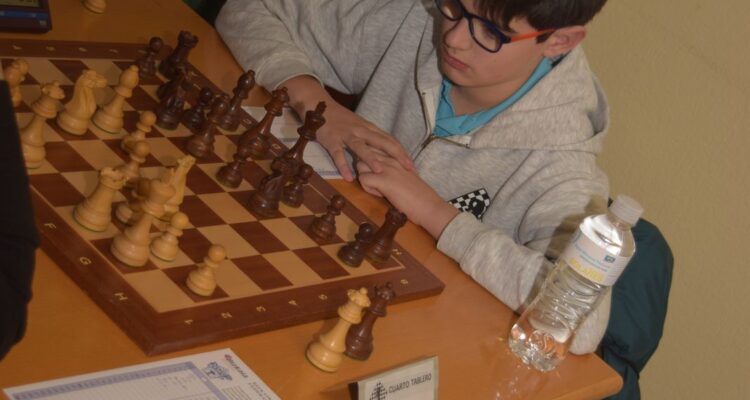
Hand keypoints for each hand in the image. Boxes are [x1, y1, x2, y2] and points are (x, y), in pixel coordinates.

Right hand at [281, 76, 413, 181]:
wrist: (320, 106)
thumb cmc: (342, 120)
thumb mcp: (360, 127)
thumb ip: (372, 139)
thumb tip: (387, 155)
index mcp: (370, 129)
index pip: (390, 141)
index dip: (402, 153)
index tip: (412, 166)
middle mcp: (361, 131)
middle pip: (382, 142)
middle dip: (397, 155)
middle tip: (408, 169)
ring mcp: (346, 135)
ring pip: (361, 147)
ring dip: (371, 159)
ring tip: (380, 171)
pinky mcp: (332, 140)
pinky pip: (338, 154)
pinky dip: (343, 165)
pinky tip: (349, 177)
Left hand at [357, 157, 459, 239]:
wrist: (429, 205)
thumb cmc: (420, 194)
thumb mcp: (406, 175)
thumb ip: (394, 169)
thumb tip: (383, 171)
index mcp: (396, 156)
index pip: (373, 147)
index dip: (370, 161)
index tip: (378, 173)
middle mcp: (390, 158)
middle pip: (363, 155)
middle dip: (364, 168)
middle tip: (375, 181)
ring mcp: (387, 168)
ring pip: (360, 165)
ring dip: (365, 177)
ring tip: (377, 188)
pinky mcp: (384, 180)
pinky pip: (363, 179)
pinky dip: (367, 188)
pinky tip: (380, 194)